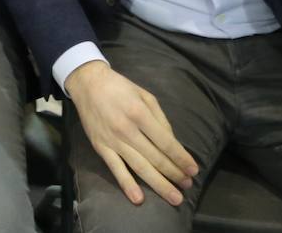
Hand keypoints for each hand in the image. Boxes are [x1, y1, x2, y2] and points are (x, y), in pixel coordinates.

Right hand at [65, 61, 198, 206]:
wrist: (87, 83)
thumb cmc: (120, 88)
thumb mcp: (145, 95)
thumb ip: (160, 119)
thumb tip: (172, 142)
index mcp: (140, 113)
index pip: (166, 142)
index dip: (181, 158)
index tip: (193, 170)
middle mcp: (127, 129)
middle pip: (156, 158)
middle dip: (174, 174)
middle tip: (188, 185)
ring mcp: (113, 141)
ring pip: (139, 167)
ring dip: (159, 184)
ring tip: (175, 197)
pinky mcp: (100, 147)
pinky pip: (115, 169)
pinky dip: (127, 185)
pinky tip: (138, 199)